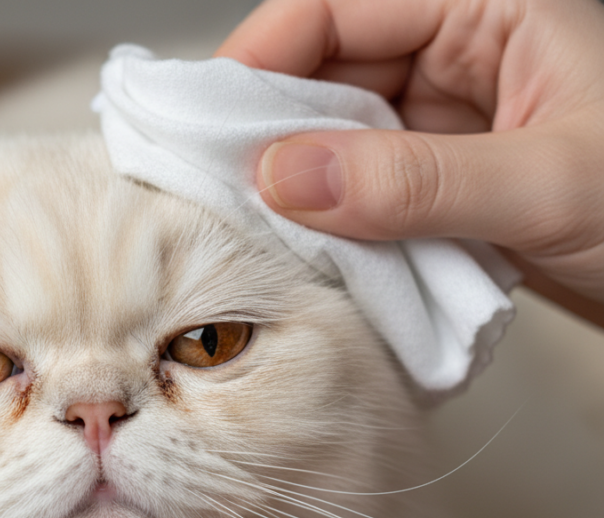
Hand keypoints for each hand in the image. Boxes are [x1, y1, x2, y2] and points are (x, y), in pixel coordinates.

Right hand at [215, 0, 603, 326]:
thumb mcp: (549, 186)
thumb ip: (415, 180)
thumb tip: (284, 176)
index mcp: (491, 4)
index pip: (338, 8)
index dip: (261, 61)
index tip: (204, 129)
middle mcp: (460, 51)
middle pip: (325, 76)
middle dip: (274, 137)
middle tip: (225, 198)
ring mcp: (447, 121)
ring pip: (337, 141)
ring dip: (306, 192)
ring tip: (272, 237)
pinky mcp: (443, 183)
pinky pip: (365, 193)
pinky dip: (339, 227)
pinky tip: (323, 256)